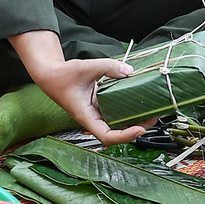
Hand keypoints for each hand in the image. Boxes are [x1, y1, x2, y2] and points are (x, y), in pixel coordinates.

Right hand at [31, 55, 148, 144]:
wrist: (50, 75)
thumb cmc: (61, 76)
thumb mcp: (85, 67)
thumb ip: (108, 67)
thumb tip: (129, 71)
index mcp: (86, 116)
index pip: (107, 136)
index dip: (125, 136)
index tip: (139, 129)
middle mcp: (92, 118)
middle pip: (117, 132)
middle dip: (137, 128)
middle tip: (154, 116)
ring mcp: (96, 112)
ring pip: (117, 123)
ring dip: (134, 120)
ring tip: (151, 111)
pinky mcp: (98, 105)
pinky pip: (115, 111)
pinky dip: (127, 108)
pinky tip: (138, 101)